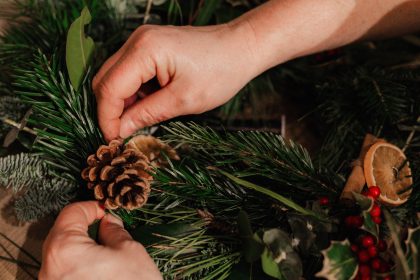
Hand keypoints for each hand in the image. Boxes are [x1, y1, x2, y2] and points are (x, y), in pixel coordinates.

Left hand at [39, 201, 161, 279]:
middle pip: (61, 233)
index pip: (71, 214)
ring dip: (80, 244)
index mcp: (64, 250)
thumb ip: (115, 231)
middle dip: (83, 225)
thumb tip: (108, 222)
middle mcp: (49, 269)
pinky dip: (78, 262)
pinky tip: (97, 265)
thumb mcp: (130, 251)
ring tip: (105, 246)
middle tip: (106, 226)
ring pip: (61, 253)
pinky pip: (63, 271)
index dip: (91, 207)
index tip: (106, 211)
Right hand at [93, 23, 256, 140]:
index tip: (113, 141)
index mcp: (145, 50)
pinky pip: (129, 72)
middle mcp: (138, 40)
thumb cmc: (220, 72)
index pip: (109, 88)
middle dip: (110, 110)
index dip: (107, 117)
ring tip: (140, 120)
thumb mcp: (183, 101)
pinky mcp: (149, 46)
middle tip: (122, 134)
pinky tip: (148, 104)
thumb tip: (120, 130)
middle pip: (105, 79)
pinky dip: (133, 92)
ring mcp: (142, 41)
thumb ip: (147, 115)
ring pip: (115, 76)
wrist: (241, 48)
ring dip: (122, 102)